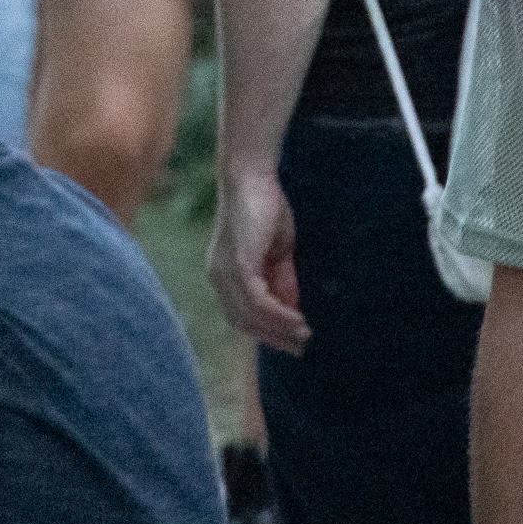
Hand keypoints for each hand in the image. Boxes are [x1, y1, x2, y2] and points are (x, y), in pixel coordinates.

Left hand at [210, 167, 309, 354]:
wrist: (251, 175)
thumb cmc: (265, 205)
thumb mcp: (277, 249)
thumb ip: (281, 277)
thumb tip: (291, 306)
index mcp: (225, 275)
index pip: (243, 314)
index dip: (267, 330)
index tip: (293, 340)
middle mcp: (219, 280)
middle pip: (244, 323)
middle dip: (273, 338)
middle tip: (300, 348)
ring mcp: (226, 274)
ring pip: (250, 317)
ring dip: (278, 330)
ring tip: (303, 335)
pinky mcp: (238, 266)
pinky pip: (257, 301)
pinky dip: (277, 314)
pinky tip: (296, 319)